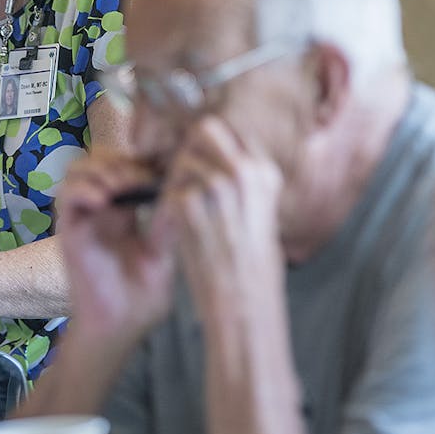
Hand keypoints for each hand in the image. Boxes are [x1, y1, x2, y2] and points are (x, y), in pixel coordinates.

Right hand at [55, 151, 175, 339]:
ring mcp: (85, 218)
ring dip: (101, 170)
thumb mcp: (164, 257)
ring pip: (81, 169)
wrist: (118, 328)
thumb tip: (183, 191)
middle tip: (143, 175)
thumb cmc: (142, 299)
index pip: (128, 166)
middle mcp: (104, 210)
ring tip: (122, 186)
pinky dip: (83, 190)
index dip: (144, 160)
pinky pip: (66, 196)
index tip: (166, 165)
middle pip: (103, 159)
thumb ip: (169, 226)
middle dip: (123, 160)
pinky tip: (104, 201)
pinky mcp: (69, 230)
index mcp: (128, 212)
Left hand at [158, 116, 284, 323]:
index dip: (211, 148)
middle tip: (187, 178)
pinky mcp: (188, 205)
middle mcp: (243, 172)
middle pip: (204, 130)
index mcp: (265, 173)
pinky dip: (170, 208)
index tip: (203, 163)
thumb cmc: (254, 268)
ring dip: (179, 182)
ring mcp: (215, 186)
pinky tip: (183, 229)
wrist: (245, 303)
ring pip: (182, 160)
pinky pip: (169, 192)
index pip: (229, 132)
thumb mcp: (263, 215)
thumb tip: (216, 164)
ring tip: (188, 212)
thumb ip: (243, 185)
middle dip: (191, 149)